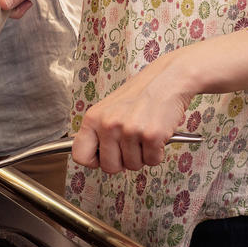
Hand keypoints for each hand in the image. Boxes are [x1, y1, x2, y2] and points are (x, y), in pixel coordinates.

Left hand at [71, 54, 195, 173]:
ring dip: (142, 155)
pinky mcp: (151, 136)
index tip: (104, 156)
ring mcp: (129, 130)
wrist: (167, 79)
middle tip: (131, 144)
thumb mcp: (108, 109)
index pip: (80, 155)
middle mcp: (108, 125)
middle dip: (123, 161)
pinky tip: (156, 134)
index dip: (94, 161)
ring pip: (133, 166)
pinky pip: (153, 161)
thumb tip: (93, 157)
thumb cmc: (139, 95)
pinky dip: (157, 152)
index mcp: (92, 118)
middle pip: (109, 167)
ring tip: (144, 133)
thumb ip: (98, 132)